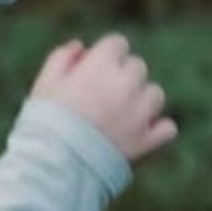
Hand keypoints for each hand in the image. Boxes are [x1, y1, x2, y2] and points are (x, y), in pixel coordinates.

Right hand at [30, 33, 176, 164]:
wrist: (54, 167)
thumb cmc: (45, 123)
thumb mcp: (44, 84)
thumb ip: (62, 58)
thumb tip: (81, 46)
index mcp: (101, 65)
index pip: (117, 43)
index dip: (106, 56)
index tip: (95, 69)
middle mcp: (126, 84)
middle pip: (137, 67)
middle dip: (123, 77)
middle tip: (102, 96)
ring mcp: (140, 113)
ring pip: (155, 94)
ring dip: (142, 101)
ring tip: (120, 116)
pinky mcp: (147, 141)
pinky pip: (167, 128)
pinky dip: (158, 130)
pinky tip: (141, 134)